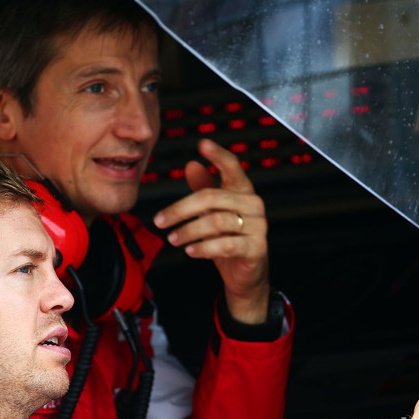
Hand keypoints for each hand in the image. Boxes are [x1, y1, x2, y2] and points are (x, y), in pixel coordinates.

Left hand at [154, 138, 268, 322]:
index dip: (218, 155)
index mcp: (242, 190)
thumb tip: (191, 165)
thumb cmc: (227, 239)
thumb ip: (203, 188)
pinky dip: (204, 248)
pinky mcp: (257, 248)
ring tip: (172, 239)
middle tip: (160, 221)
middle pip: (212, 197)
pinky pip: (225, 245)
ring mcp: (258, 226)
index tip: (202, 144)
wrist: (244, 275)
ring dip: (188, 231)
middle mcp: (253, 204)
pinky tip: (190, 250)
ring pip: (216, 222)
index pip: (232, 166)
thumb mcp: (211, 213)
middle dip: (181, 209)